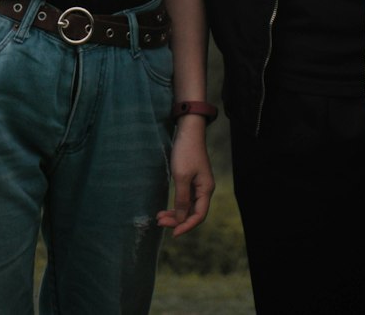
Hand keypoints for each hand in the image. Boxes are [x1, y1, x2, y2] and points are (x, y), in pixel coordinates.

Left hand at [156, 117, 213, 236]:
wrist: (188, 131)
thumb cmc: (186, 152)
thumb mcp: (182, 177)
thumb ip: (181, 199)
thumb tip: (180, 219)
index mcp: (206, 189)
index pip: (199, 215)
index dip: (186, 226)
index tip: (173, 234)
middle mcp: (204, 190)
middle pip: (192, 213)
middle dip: (177, 220)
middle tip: (159, 222)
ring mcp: (198, 185)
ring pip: (187, 207)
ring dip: (174, 214)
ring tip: (159, 218)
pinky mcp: (191, 180)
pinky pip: (184, 199)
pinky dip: (175, 205)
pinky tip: (164, 209)